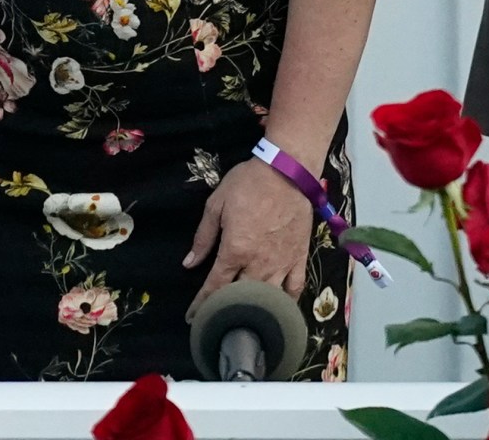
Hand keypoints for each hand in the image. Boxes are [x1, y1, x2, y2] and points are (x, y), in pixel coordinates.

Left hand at [185, 156, 315, 309]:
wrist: (287, 170)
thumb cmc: (249, 183)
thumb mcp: (217, 204)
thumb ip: (203, 236)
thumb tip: (189, 263)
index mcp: (235, 250)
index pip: (215, 286)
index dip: (201, 304)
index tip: (192, 317)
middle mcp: (258, 263)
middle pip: (240, 296)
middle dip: (225, 309)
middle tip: (215, 316)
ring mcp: (282, 263)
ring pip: (267, 297)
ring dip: (254, 309)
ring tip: (244, 316)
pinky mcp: (300, 257)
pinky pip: (295, 287)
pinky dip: (286, 300)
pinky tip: (279, 306)